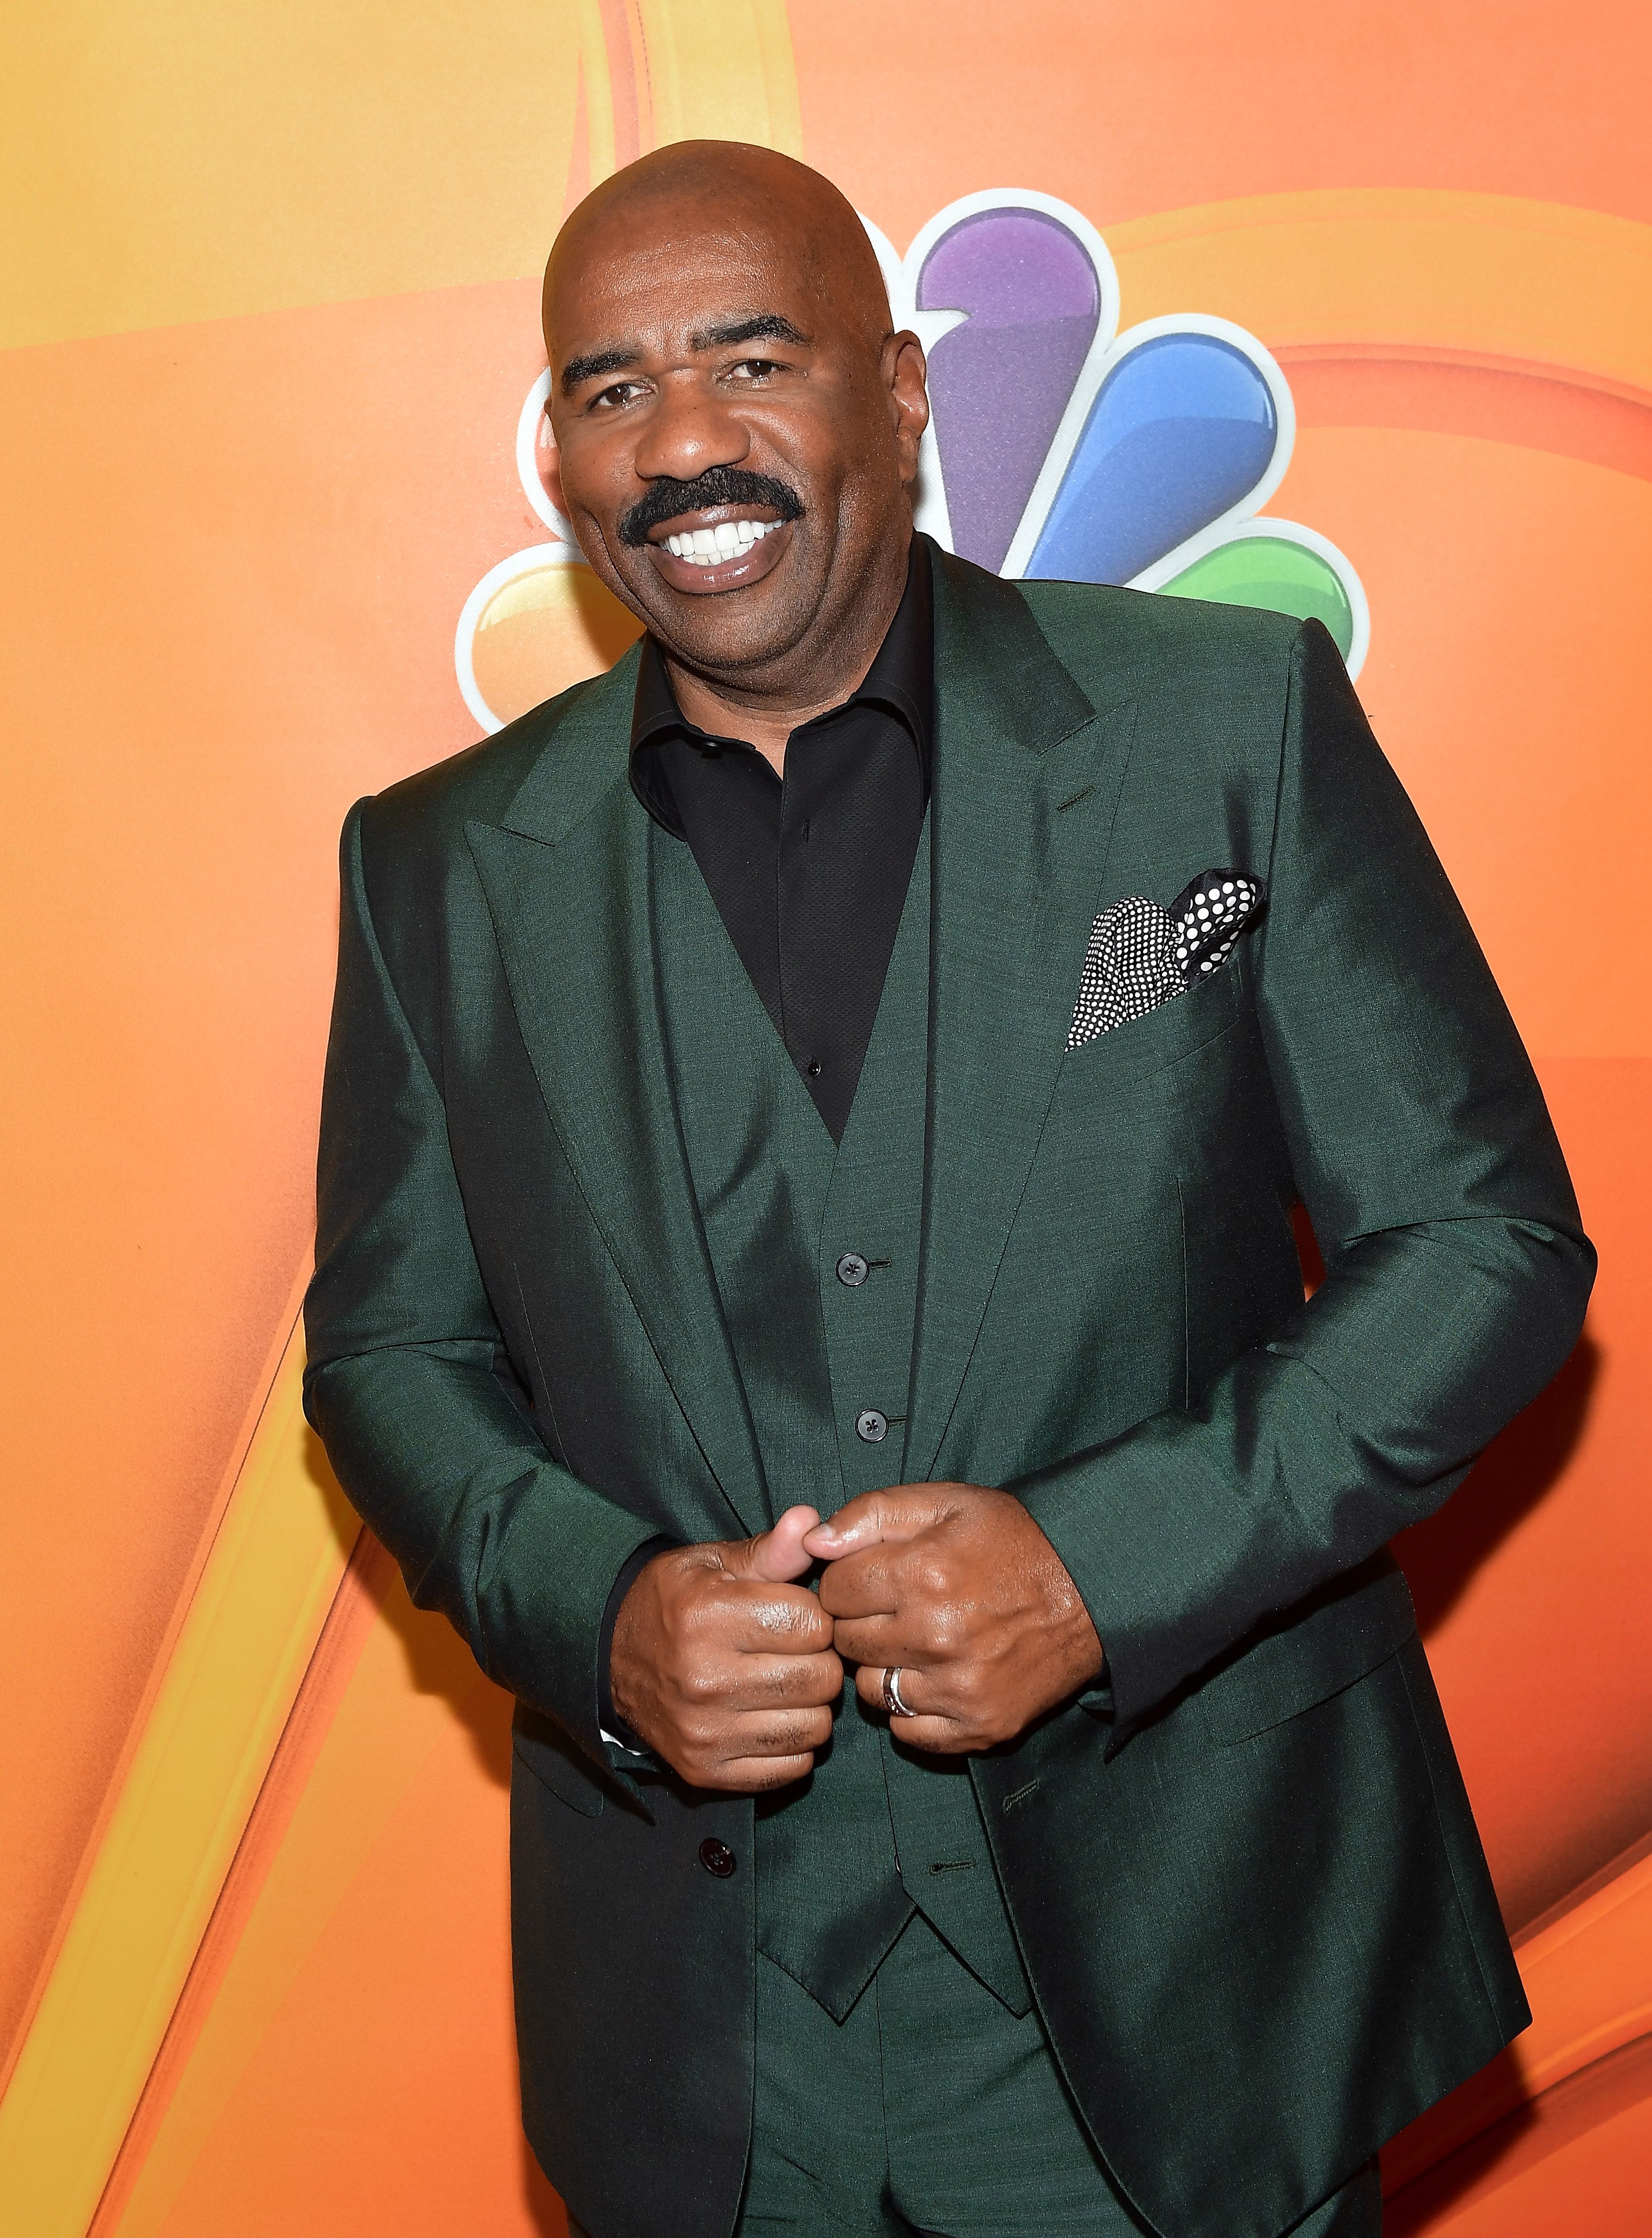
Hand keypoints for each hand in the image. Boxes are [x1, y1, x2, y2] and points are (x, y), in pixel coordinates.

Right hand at [609, 1505, 843, 1791]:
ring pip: (812, 1727)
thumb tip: (811, 1522)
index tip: (797, 1614)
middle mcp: (703, 1679)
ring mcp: (703, 1732)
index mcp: (707, 1616)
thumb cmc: (675, 1602)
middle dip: (820, 1660)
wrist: (610, 1656)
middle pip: (818, 1678)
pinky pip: (789, 1768)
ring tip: (788, 1683)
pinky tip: (773, 1717)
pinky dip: (794, 1745)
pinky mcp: (704, 1770)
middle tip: (798, 1651)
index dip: (816, 1616)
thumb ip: (770, 1550)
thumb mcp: (714, 1564)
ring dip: (811, 1705)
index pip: (811, 1624)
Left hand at [802, 1484, 1102, 1753]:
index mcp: (923, 1575)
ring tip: (914, 1641)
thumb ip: (873, 1513)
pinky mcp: (979, 1727)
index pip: (833, 1590)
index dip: (847, 1578)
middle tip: (893, 1607)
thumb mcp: (947, 1502)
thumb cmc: (1012, 1541)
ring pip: (871, 1690)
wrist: (1091, 1592)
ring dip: (882, 1666)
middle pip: (846, 1642)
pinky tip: (934, 1676)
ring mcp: (958, 1689)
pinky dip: (911, 1708)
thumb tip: (814, 1540)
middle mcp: (937, 1638)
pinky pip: (908, 1731)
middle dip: (860, 1621)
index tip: (873, 1574)